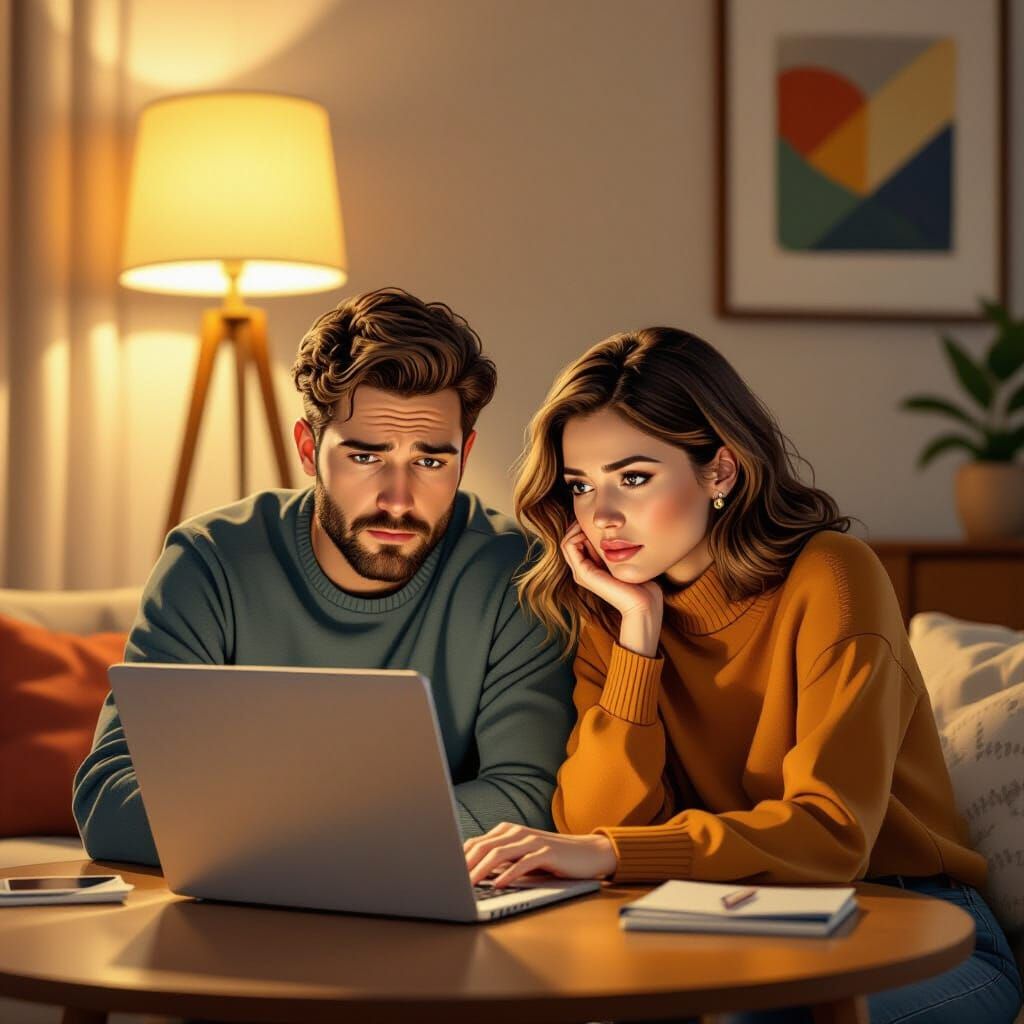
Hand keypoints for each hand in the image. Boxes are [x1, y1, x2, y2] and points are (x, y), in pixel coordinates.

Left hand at [463, 822, 616, 887]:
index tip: (444, 874)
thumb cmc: (551, 858)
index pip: (476, 843)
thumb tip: (471, 874)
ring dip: (482, 870)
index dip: (459, 859)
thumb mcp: (522, 857)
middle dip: (465, 864)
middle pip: (483, 846)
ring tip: (469, 884)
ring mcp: (531, 840)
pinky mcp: (546, 852)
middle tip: (451, 881)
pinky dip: (508, 874)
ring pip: (499, 853)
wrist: (586, 853)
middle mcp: (517, 832)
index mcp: (507, 831)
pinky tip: (499, 885)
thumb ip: (501, 861)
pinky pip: (523, 863)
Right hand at [560, 521, 662, 618]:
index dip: (584, 527)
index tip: (601, 525)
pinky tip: (593, 534)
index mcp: (591, 568)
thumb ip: (617, 550)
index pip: (577, 541)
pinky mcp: (583, 572)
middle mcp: (582, 570)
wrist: (642, 603)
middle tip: (596, 523)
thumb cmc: (640, 583)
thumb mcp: (626, 560)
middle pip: (570, 540)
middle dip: (579, 526)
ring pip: (567, 541)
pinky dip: (577, 534)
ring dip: (578, 528)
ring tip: (595, 528)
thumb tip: (615, 531)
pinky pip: (569, 546)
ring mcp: (581, 572)